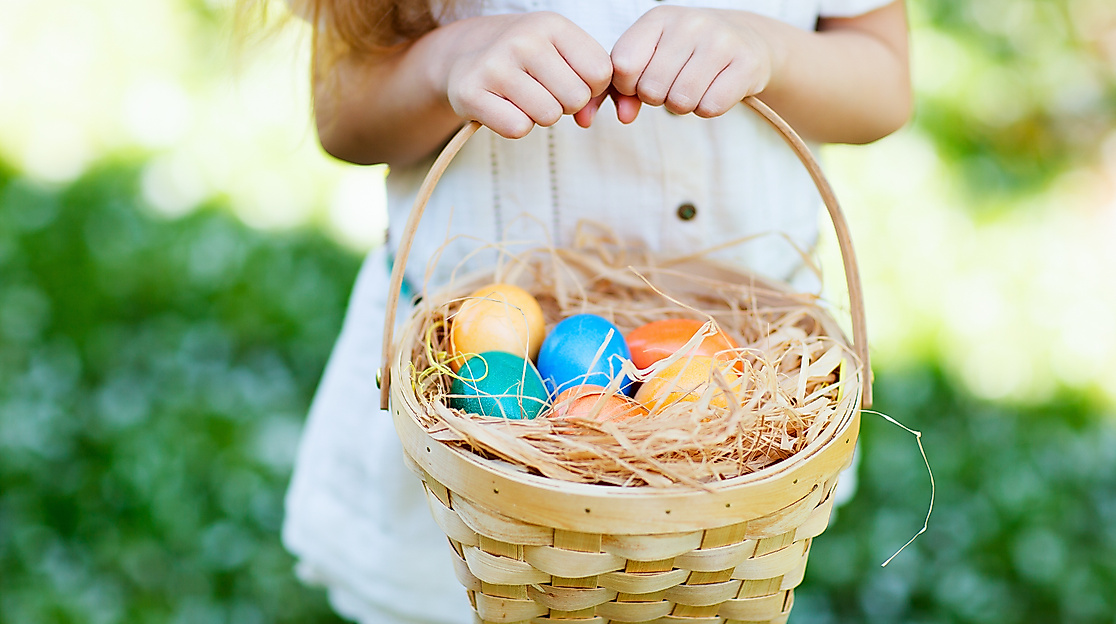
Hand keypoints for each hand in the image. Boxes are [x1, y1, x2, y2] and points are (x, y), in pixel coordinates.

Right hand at [442, 12, 613, 137]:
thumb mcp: (559, 52)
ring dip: (539, 116)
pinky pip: (518, 128)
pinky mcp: (471, 93)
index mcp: (551, 24)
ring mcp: (495, 65)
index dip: (590, 87)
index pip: (600, 72)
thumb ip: (589, 82)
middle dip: (564, 104)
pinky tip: (502, 107)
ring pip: (548, 115)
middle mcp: (523, 39)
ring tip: (522, 98)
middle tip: (542, 92)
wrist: (463, 56)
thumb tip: (587, 119)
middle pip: (576, 98)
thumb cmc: (523, 60)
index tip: (568, 81)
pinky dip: (514, 126)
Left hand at [610, 7, 775, 118]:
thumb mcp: (650, 58)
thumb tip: (624, 116)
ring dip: (682, 106)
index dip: (628, 86)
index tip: (641, 82)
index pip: (624, 64)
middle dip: (658, 98)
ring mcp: (720, 41)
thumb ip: (624, 88)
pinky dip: (707, 109)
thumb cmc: (686, 53)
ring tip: (692, 88)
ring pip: (680, 101)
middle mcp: (689, 23)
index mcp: (658, 18)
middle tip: (673, 85)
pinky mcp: (746, 63)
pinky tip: (713, 90)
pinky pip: (711, 107)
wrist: (744, 39)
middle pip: (651, 89)